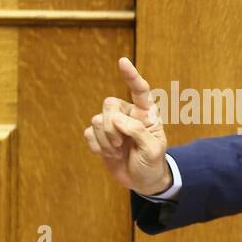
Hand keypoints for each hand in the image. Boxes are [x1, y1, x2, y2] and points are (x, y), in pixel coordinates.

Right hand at [84, 56, 169, 195]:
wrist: (143, 181)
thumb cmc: (152, 163)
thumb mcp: (153, 150)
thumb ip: (138, 131)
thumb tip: (115, 118)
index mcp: (146, 114)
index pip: (139, 90)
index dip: (131, 76)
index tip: (123, 61)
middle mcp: (128, 114)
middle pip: (109, 104)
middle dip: (111, 126)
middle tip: (121, 143)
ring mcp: (112, 125)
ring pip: (97, 120)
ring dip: (106, 140)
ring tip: (118, 151)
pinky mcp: (99, 136)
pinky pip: (88, 134)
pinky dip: (98, 147)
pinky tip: (109, 154)